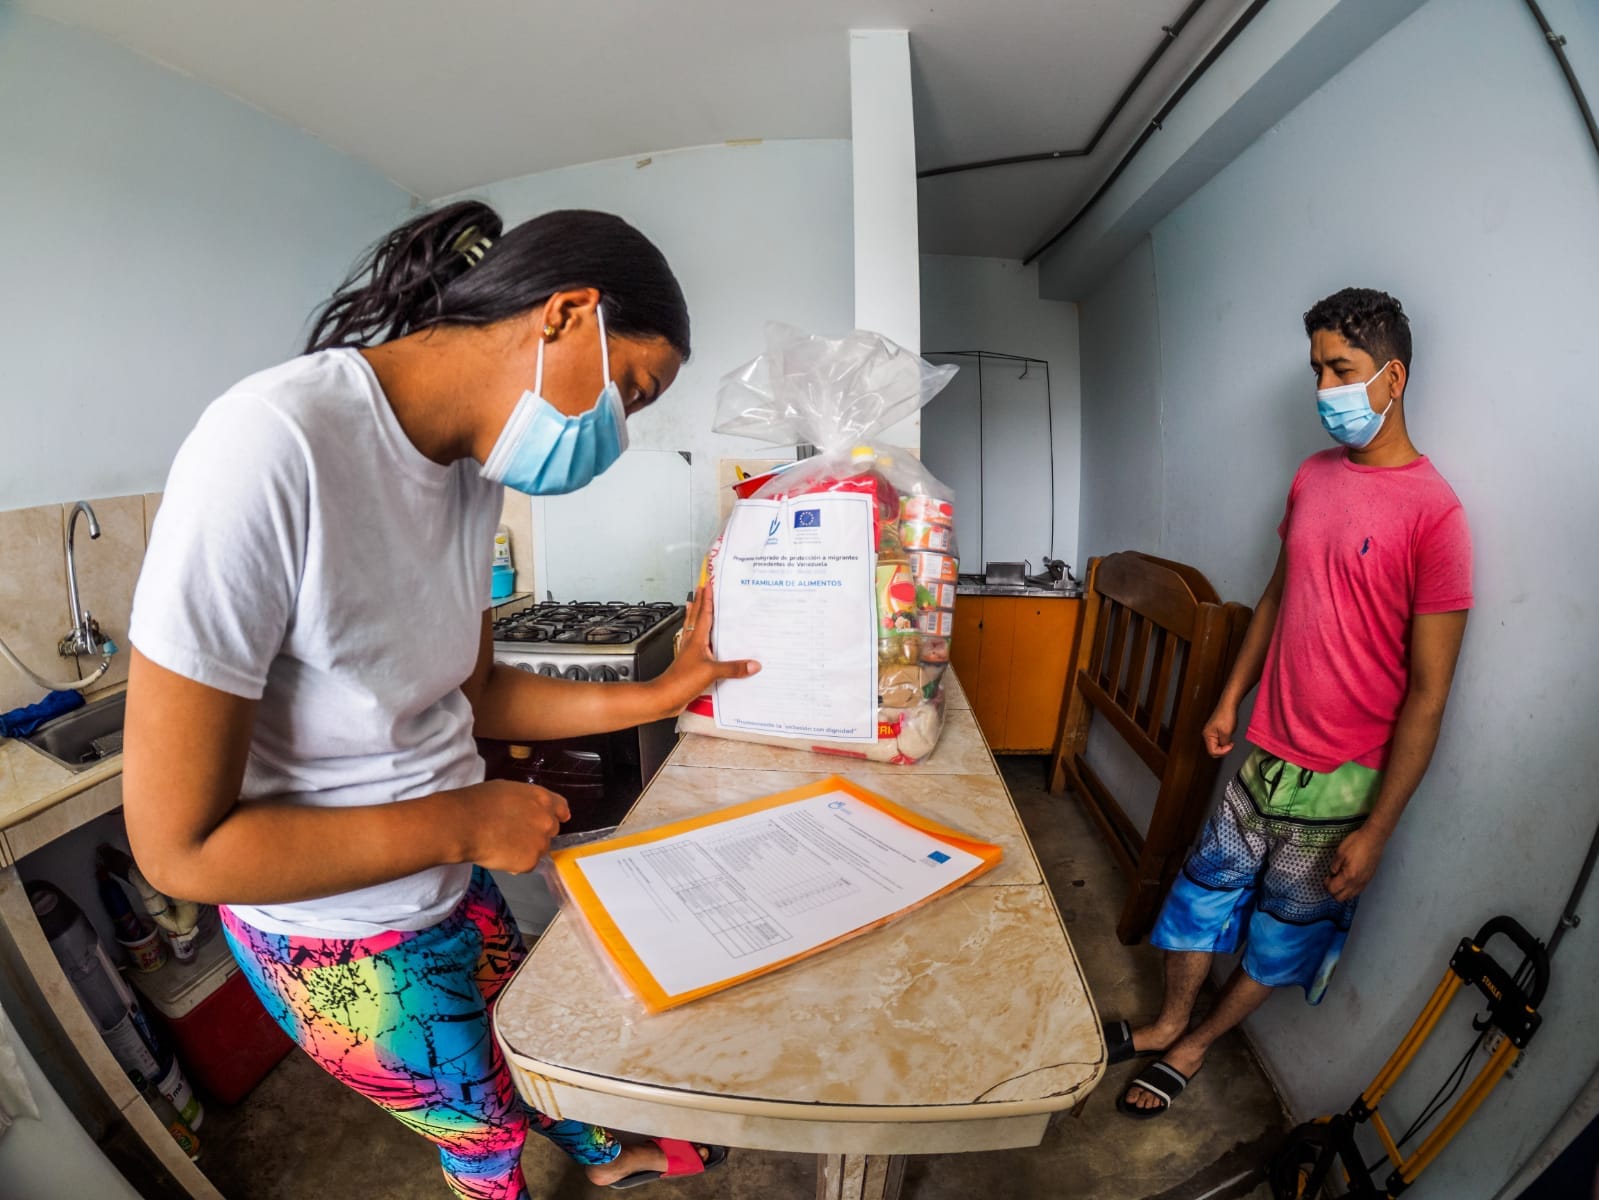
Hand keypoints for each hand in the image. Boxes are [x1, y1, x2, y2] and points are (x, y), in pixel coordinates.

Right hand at [462, 780, 570, 873]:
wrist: (463, 824)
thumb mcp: (508, 789)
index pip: (562, 808)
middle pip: (552, 830)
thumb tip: (530, 809)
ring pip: (540, 849)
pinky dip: (516, 863)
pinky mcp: (530, 862)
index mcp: (542, 799)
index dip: (557, 814)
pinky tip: (499, 854)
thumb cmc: (479, 802)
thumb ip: (527, 800)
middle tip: (516, 833)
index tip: (556, 819)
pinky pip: (527, 864)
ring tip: (504, 845)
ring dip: (528, 849)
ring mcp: (540, 843)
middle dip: (538, 832)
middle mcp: (546, 821)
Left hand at [655, 585, 759, 711]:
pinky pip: (695, 646)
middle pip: (695, 617)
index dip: (706, 599)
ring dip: (694, 616)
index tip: (709, 585)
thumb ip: (733, 668)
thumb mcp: (711, 672)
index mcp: (696, 640)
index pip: (703, 614)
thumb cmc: (681, 681)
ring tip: (693, 604)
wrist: (664, 697)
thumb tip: (754, 664)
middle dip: (699, 602)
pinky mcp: (689, 665)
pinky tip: (700, 641)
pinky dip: (698, 638)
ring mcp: (689, 654)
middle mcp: (691, 643)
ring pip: (692, 629)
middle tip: (701, 588)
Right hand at [1201, 701, 1237, 757]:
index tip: (1230, 746)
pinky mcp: (1216, 730)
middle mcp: (1208, 734)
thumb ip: (1224, 743)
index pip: (1212, 751)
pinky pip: (1219, 741)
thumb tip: (1223, 747)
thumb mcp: (1226, 732)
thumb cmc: (1226, 715)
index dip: (1223, 751)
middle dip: (1223, 750)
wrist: (1228, 705)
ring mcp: (1211, 732)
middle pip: (1213, 750)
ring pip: (1217, 746)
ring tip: (1230, 740)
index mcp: (1208, 735)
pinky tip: (1229, 736)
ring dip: (1224, 745)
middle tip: (1230, 744)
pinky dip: (1225, 741)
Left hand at [1326, 828, 1385, 901]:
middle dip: (1333, 891)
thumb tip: (1332, 874)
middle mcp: (1357, 883)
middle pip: (1341, 898)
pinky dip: (1350, 889)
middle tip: (1331, 880)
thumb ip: (1334, 866)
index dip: (1327, 885)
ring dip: (1342, 891)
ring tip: (1339, 879)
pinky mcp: (1369, 879)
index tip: (1326, 877)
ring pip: (1350, 896)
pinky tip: (1348, 879)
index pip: (1333, 890)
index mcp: (1348, 876)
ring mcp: (1364, 882)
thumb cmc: (1355, 843)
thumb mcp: (1340, 852)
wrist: (1374, 839)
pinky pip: (1357, 891)